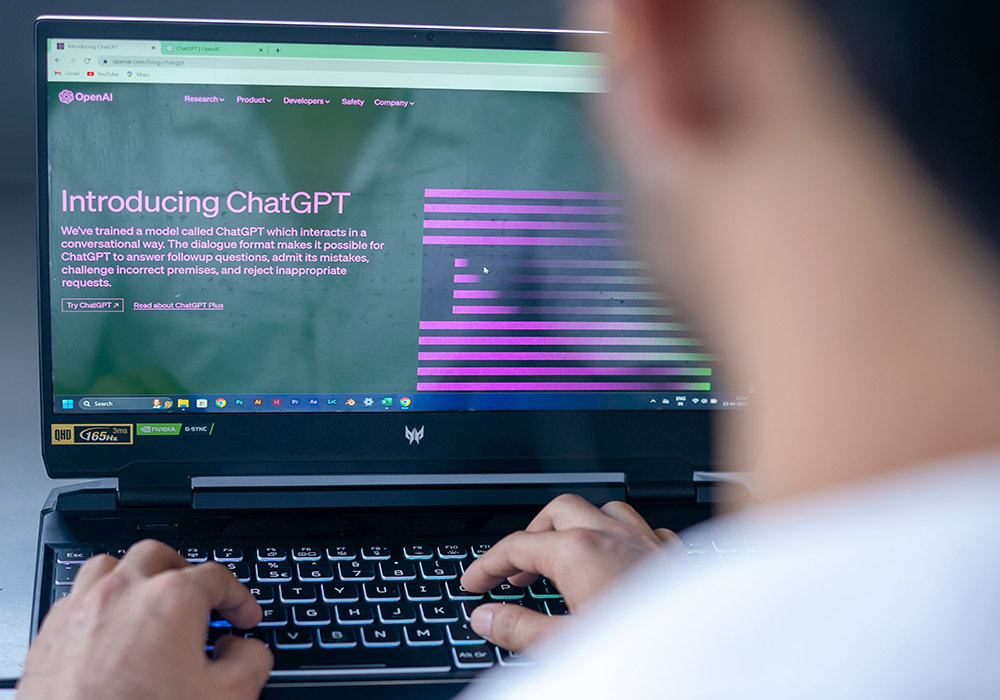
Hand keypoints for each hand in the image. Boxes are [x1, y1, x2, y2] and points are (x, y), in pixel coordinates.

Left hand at [18, 539, 271, 699]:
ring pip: (111, 567)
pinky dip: (99, 605)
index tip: (243, 618)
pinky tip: (109, 632)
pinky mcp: (49, 636)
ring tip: (149, 602)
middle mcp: (123, 592)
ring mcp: (81, 610)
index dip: (239, 598)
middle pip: (160, 557)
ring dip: (135, 578)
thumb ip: (251, 661)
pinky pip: (76, 599)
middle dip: (185, 572)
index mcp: (171, 599)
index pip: (217, 577)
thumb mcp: (228, 697)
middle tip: (200, 599)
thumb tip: (245, 650)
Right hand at [460, 494, 678, 651]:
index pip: (517, 545)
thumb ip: (519, 627)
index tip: (475, 581)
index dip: (487, 564)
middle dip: (531, 535)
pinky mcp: (671, 555)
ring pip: (602, 511)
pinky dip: (619, 538)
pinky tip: (616, 558)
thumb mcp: (564, 644)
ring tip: (562, 556)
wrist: (700, 657)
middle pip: (557, 512)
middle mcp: (612, 535)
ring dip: (576, 528)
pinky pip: (640, 529)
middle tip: (516, 570)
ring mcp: (645, 540)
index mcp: (579, 551)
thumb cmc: (640, 651)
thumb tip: (487, 617)